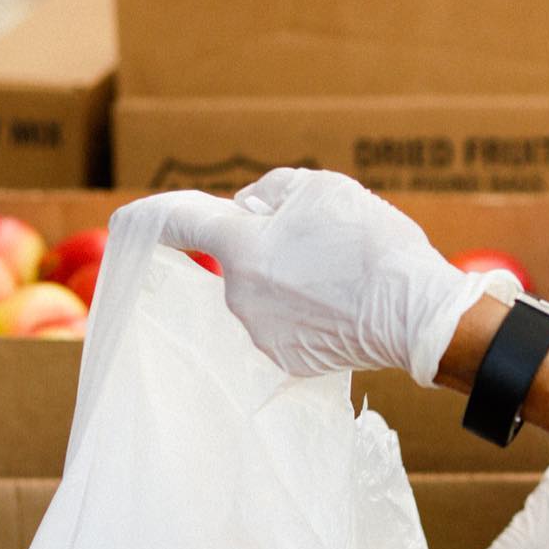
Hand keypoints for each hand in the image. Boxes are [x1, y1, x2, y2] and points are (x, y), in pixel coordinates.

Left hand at [140, 169, 520, 382]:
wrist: (416, 312)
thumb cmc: (372, 244)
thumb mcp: (325, 188)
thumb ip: (273, 191)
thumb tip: (251, 210)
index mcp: (242, 247)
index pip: (182, 223)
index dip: (155, 215)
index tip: (133, 218)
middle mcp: (239, 295)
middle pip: (242, 259)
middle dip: (270, 248)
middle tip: (323, 244)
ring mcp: (261, 333)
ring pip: (265, 293)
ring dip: (290, 281)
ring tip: (342, 276)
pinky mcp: (287, 360)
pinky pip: (285, 324)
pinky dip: (306, 314)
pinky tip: (343, 306)